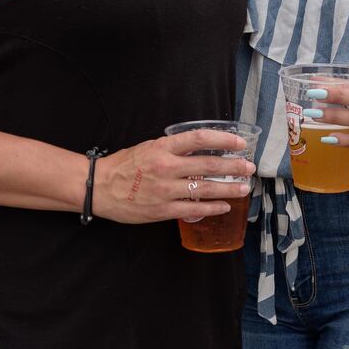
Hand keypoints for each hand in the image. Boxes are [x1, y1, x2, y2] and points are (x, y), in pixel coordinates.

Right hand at [94, 128, 253, 224]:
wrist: (99, 187)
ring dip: (229, 188)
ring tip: (244, 187)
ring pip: (205, 188)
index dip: (223, 139)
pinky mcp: (163, 209)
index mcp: (163, 147)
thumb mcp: (149, 147)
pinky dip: (212, 207)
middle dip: (233, 166)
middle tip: (249, 167)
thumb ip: (173, 148)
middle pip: (209, 165)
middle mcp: (166, 167)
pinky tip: (225, 206)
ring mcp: (166, 190)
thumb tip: (200, 148)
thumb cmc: (124, 166)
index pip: (199, 138)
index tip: (239, 142)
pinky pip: (194, 209)